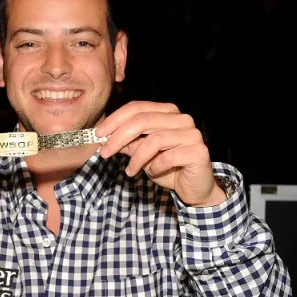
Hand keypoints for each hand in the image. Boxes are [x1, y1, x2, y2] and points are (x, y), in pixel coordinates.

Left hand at [95, 101, 226, 206]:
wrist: (194, 188)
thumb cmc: (169, 168)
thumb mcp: (142, 155)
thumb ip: (128, 143)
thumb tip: (105, 137)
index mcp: (167, 113)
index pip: (137, 108)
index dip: (115, 119)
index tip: (98, 134)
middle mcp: (181, 119)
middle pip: (142, 120)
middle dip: (118, 137)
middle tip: (104, 152)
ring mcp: (192, 133)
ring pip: (154, 139)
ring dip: (137, 157)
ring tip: (130, 171)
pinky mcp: (198, 151)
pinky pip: (168, 156)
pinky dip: (155, 167)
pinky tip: (153, 173)